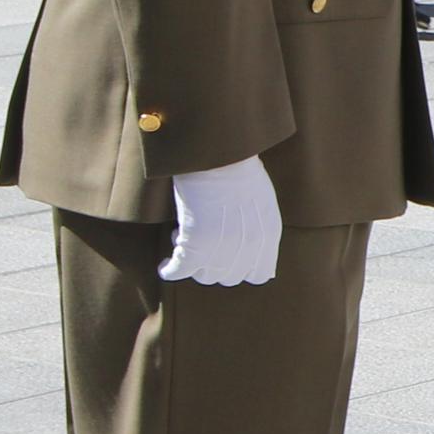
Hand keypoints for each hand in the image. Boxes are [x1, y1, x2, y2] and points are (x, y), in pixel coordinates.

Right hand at [158, 157, 282, 289]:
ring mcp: (222, 249)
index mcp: (268, 237)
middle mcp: (248, 248)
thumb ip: (262, 234)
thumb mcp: (263, 204)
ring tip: (185, 237)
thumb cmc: (238, 171)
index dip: (243, 268)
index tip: (228, 257)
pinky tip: (165, 264)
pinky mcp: (194, 246)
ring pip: (204, 276)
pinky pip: (178, 272)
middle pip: (229, 277)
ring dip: (193, 262)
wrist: (218, 156)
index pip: (259, 274)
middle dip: (216, 264)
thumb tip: (262, 268)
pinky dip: (170, 270)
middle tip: (203, 242)